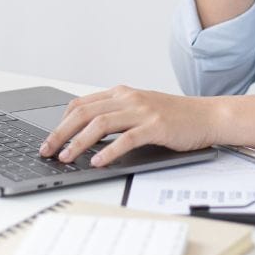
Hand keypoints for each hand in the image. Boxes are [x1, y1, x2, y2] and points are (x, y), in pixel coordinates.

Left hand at [38, 86, 218, 166]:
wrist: (207, 116)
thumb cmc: (174, 117)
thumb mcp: (140, 109)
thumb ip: (116, 115)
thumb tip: (85, 135)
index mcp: (122, 93)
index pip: (81, 104)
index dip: (61, 122)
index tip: (50, 140)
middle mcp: (128, 98)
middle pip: (84, 113)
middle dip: (61, 133)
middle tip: (47, 150)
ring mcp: (142, 111)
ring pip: (100, 123)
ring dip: (79, 142)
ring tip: (66, 157)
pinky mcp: (156, 126)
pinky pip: (126, 139)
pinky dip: (109, 151)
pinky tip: (98, 162)